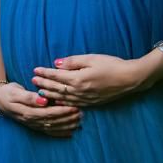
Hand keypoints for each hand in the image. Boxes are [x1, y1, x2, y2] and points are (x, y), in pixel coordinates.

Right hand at [0, 81, 82, 137]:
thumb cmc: (9, 93)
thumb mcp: (16, 92)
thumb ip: (29, 97)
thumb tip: (43, 100)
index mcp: (27, 112)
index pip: (48, 113)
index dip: (62, 111)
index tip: (73, 107)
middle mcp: (31, 120)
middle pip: (52, 121)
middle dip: (67, 118)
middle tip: (81, 113)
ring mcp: (32, 124)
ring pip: (52, 127)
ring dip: (66, 125)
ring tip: (79, 121)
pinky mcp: (34, 125)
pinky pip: (48, 131)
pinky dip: (60, 133)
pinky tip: (70, 133)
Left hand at [31, 52, 162, 106]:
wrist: (129, 79)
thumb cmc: (112, 65)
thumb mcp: (92, 58)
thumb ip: (73, 62)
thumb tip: (57, 64)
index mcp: (78, 78)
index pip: (56, 76)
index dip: (44, 73)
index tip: (35, 70)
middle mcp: (79, 91)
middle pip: (56, 88)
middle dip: (43, 84)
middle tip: (32, 81)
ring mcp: (84, 99)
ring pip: (62, 98)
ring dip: (50, 94)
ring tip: (40, 92)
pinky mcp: (90, 103)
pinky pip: (71, 104)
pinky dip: (61, 102)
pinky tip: (57, 101)